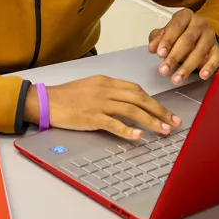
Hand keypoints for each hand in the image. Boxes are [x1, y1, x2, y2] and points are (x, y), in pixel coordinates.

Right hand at [35, 75, 181, 139]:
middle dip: (159, 110)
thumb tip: (127, 103)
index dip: (153, 101)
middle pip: (139, 98)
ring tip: (163, 130)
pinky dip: (128, 130)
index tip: (164, 112)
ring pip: (131, 110)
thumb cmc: (65, 97)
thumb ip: (108, 93)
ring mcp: (98, 103)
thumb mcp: (89, 88)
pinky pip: (114, 123)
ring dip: (151, 121)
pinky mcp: (91, 116)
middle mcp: (105, 90)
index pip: (136, 89)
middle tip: (173, 122)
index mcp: (105, 82)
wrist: (45, 101)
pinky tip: (139, 136)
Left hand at [148, 8, 218, 84]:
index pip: (176, 27)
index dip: (167, 41)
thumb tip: (152, 48)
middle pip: (187, 41)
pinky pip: (216, 58)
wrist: (199, 34)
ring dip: (187, 67)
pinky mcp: (217, 48)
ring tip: (177, 78)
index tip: (160, 53)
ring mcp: (210, 36)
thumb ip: (157, 38)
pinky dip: (209, 68)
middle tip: (164, 70)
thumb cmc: (179, 33)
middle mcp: (199, 24)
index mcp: (185, 16)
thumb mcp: (166, 32)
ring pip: (199, 52)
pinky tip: (202, 75)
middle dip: (174, 57)